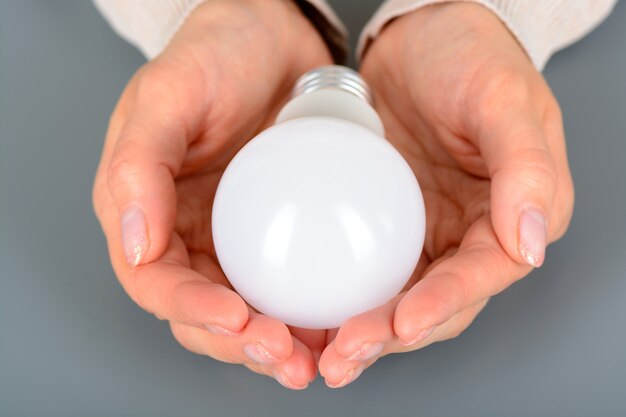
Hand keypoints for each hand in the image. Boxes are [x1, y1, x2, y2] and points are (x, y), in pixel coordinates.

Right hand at [92, 0, 332, 388]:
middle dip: (239, 344)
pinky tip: (336, 323)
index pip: (155, 281)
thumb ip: (138, 164)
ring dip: (275, 343)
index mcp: (146, 211)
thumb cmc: (216, 52)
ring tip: (313, 359)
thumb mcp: (170, 92)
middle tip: (285, 356)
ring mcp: (232, 237)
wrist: (275, 35)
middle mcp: (186, 234)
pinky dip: (307, 311)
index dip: (191, 311)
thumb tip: (132, 244)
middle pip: (202, 312)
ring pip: (246, 311)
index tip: (238, 319)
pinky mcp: (275, 233)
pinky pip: (288, 282)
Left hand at [319, 3, 573, 386]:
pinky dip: (344, 294)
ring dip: (364, 330)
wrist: (421, 34)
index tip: (401, 325)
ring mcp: (428, 231)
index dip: (443, 307)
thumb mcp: (503, 99)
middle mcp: (473, 234)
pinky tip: (312, 310)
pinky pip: (367, 267)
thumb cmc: (472, 55)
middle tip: (346, 355)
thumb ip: (525, 169)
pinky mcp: (388, 222)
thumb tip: (532, 245)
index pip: (482, 277)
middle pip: (436, 303)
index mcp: (515, 216)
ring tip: (324, 353)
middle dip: (394, 336)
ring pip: (399, 297)